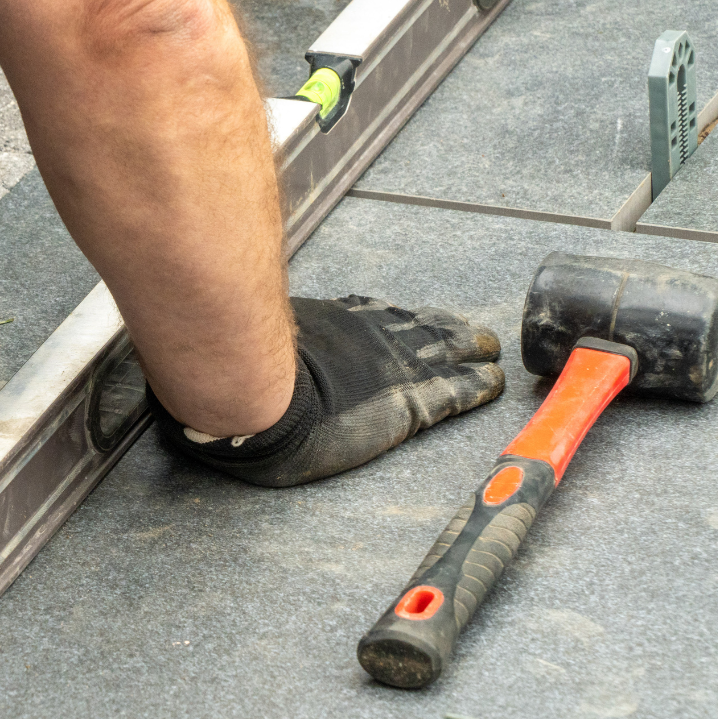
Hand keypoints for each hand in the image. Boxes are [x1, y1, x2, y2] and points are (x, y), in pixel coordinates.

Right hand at [151, 296, 504, 486]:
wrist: (256, 394)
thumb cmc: (244, 365)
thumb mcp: (255, 331)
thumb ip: (259, 327)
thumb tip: (226, 312)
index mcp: (336, 324)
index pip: (380, 318)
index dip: (405, 319)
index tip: (423, 319)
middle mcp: (370, 338)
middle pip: (419, 330)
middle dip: (449, 331)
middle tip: (475, 333)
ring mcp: (391, 371)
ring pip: (444, 356)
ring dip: (470, 355)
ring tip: (490, 355)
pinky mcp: (406, 406)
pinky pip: (450, 394)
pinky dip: (474, 388)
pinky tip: (491, 386)